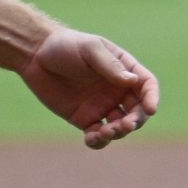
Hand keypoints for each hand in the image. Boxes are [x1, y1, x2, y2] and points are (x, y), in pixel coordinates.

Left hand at [17, 28, 157, 147]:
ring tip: (104, 132)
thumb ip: (110, 65)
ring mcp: (102, 106)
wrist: (35, 55)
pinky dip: (99, 141)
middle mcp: (117, 90)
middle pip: (137, 110)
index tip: (150, 109)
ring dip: (117, 133)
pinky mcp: (84, 119)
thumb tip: (132, 81)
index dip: (152, 97)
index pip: (146, 85)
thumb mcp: (89, 49)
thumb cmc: (65, 45)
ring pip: (120, 126)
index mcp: (124, 69)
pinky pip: (98, 135)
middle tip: (124, 125)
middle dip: (135, 120)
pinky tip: (91, 138)